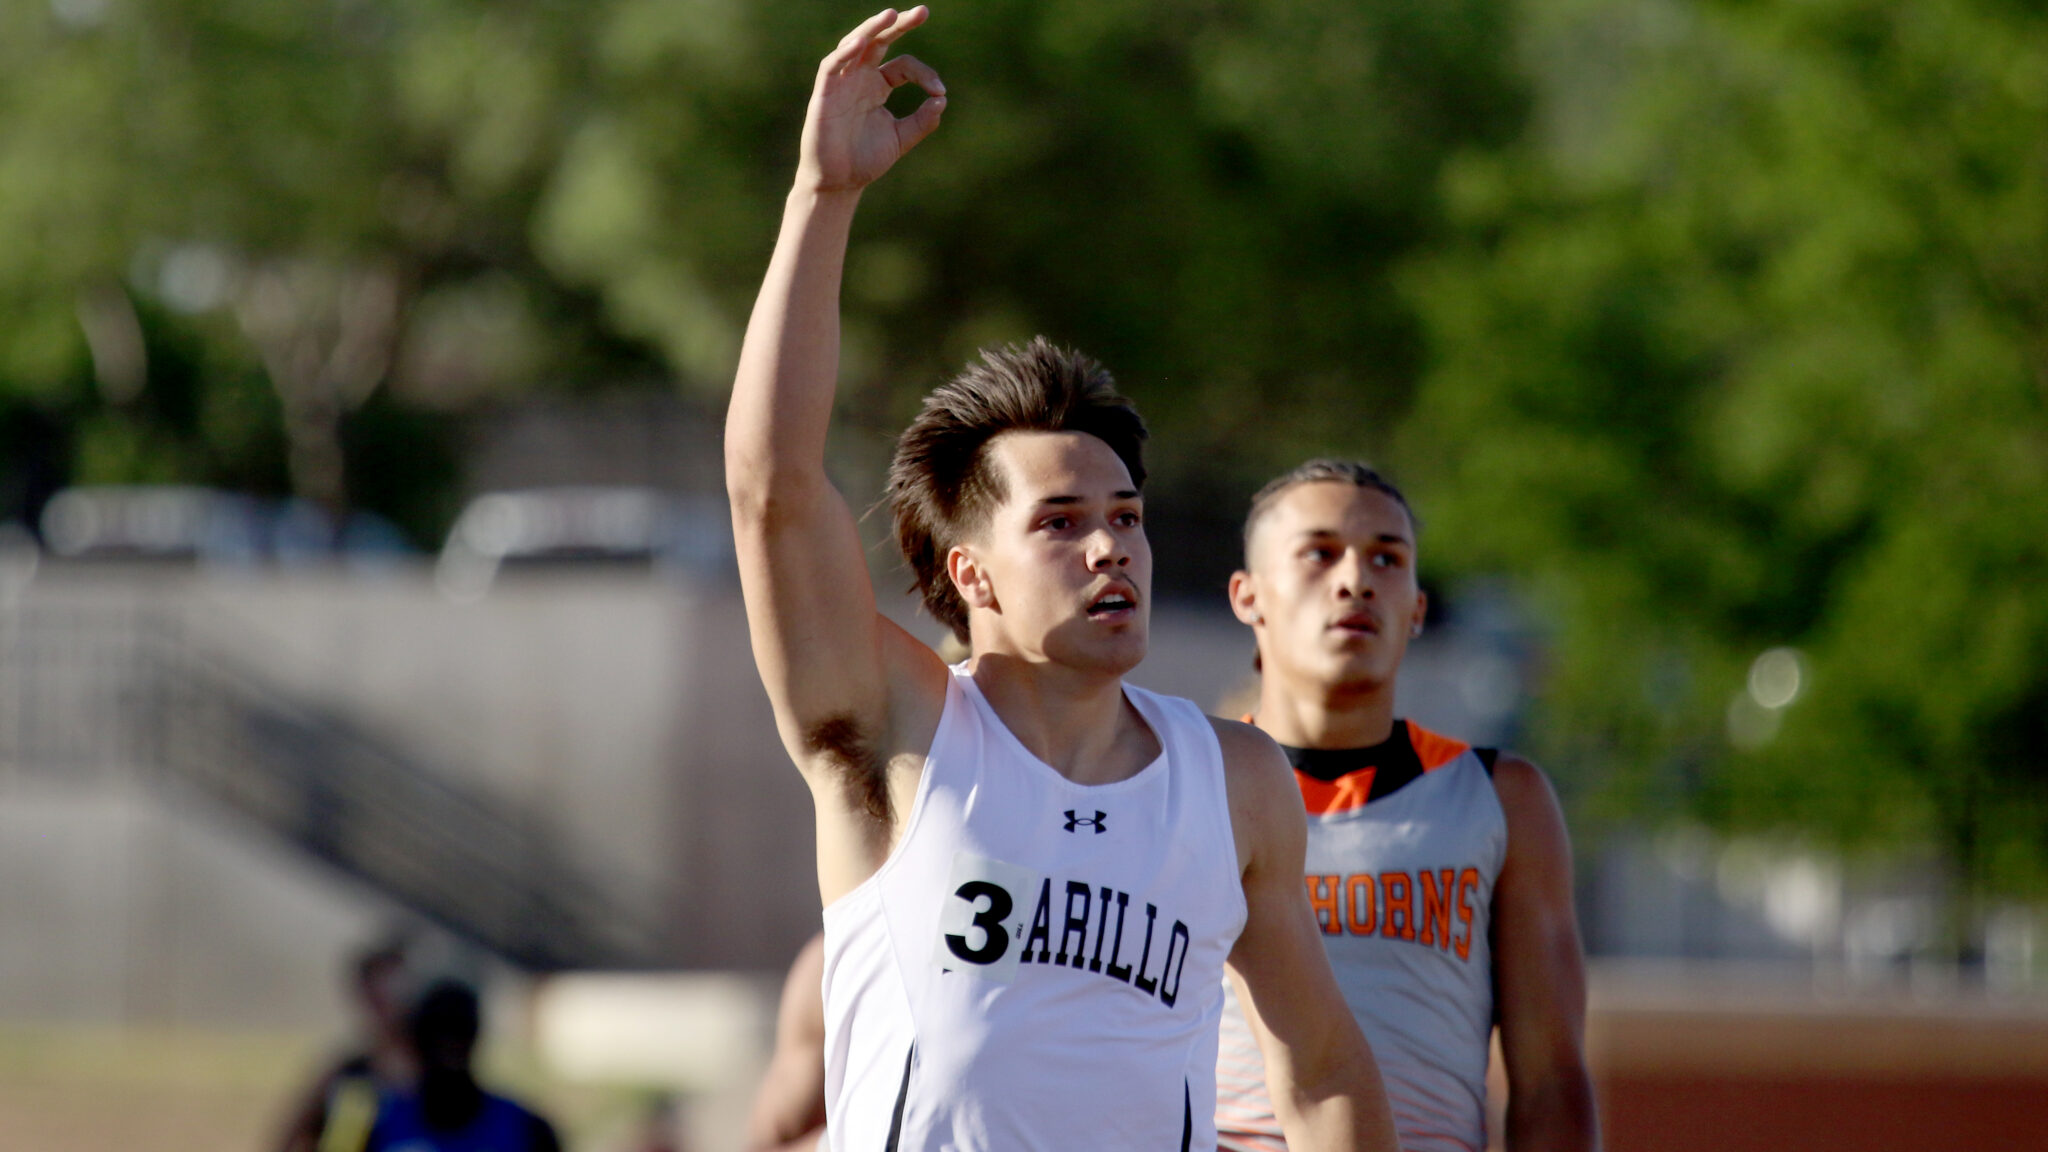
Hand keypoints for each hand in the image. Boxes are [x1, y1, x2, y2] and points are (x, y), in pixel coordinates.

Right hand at [799, 7, 946, 192]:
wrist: (839, 184)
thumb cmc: (865, 161)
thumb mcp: (901, 138)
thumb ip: (922, 120)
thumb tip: (942, 99)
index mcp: (878, 86)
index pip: (903, 66)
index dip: (925, 74)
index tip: (940, 91)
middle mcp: (859, 79)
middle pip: (879, 42)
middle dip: (899, 25)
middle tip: (923, 11)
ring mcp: (841, 84)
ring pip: (854, 45)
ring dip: (872, 28)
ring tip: (891, 14)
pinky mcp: (824, 94)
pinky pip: (832, 66)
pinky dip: (845, 52)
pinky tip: (862, 41)